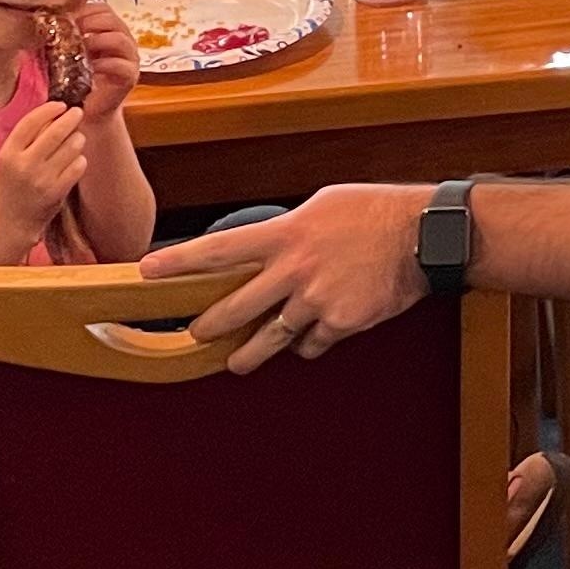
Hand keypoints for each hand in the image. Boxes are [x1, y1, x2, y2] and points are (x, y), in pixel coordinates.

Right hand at [0, 100, 90, 235]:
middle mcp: (24, 165)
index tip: (60, 105)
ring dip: (78, 138)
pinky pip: (78, 166)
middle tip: (78, 112)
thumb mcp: (10, 158)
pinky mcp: (57, 192)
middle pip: (55, 132)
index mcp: (8, 153)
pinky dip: (80, 159)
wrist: (11, 220)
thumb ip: (27, 138)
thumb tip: (55, 111)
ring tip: (76, 139)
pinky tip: (76, 159)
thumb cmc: (12, 182)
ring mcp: (42, 179)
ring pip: (71, 147)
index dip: (49, 109)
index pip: (31, 122)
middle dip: (71, 118)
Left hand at [66, 2, 140, 125]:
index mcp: (110, 29)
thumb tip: (41, 22)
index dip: (83, 10)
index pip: (102, 9)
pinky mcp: (130, 76)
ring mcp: (130, 58)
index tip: (63, 19)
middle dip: (89, 23)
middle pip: (112, 19)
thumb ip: (62, 38)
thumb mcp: (68, 54)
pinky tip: (88, 68)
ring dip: (97, 41)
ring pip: (119, 39)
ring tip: (80, 48)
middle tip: (71, 33)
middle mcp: (124, 40)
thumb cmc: (76, 80)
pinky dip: (103, 64)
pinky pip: (120, 65)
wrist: (87, 111)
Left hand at [140, 181, 428, 372]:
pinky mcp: (340, 323)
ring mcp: (315, 300)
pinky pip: (312, 342)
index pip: (218, 250)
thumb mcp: (321, 206)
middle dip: (209, 325)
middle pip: (235, 307)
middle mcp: (294, 269)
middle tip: (195, 332)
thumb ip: (288, 229)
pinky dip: (309, 342)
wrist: (422, 235)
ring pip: (270, 338)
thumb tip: (268, 246)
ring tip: (237, 363)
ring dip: (249, 354)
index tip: (147, 271)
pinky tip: (314, 334)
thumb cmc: (373, 213)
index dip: (178, 262)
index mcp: (285, 234)